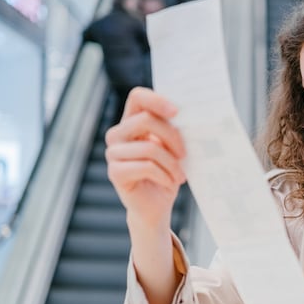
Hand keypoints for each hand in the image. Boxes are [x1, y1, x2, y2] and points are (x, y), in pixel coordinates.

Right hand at [105, 87, 186, 227]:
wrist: (156, 207)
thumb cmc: (166, 174)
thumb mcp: (173, 148)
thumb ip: (174, 130)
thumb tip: (190, 115)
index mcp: (131, 122)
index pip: (137, 97)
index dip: (157, 100)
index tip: (177, 112)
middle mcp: (118, 134)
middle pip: (146, 120)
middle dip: (172, 137)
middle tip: (184, 155)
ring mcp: (113, 153)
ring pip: (149, 147)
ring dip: (171, 163)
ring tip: (179, 175)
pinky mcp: (115, 172)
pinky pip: (146, 166)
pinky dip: (164, 175)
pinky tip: (169, 182)